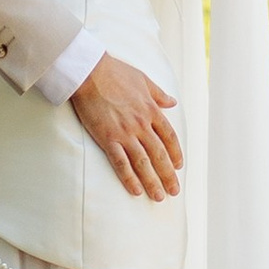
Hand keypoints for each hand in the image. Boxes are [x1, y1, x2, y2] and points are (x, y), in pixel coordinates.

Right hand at [71, 53, 181, 199]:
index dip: (175, 153)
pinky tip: (136, 191)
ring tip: (159, 197)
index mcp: (151, 110)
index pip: (169, 137)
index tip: (178, 166)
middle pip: (159, 154)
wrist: (90, 71)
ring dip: (153, 182)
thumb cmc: (115, 72)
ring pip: (143, 163)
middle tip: (174, 191)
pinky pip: (121, 162)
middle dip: (168, 175)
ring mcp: (125, 132)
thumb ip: (159, 94)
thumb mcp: (143, 79)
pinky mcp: (107, 138)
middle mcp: (141, 124)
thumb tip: (173, 102)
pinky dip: (129, 178)